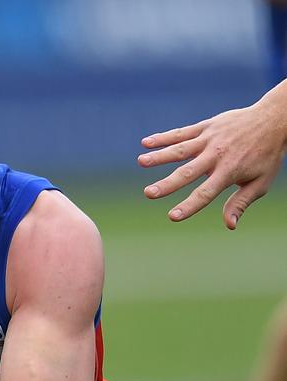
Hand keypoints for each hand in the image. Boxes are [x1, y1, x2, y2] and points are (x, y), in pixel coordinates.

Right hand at [138, 102, 284, 228]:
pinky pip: (181, 133)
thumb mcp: (260, 182)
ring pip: (180, 149)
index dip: (189, 206)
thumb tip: (230, 225)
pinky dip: (163, 137)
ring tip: (141, 162)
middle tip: (148, 193)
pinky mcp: (205, 127)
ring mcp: (209, 139)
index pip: (206, 193)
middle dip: (167, 184)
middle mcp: (217, 155)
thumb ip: (240, 202)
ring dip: (160, 156)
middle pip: (188, 173)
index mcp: (229, 172)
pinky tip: (146, 143)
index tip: (173, 216)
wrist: (274, 120)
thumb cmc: (266, 156)